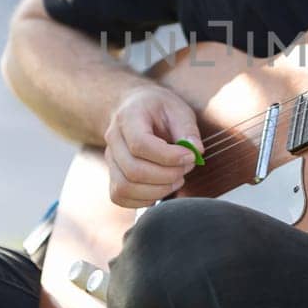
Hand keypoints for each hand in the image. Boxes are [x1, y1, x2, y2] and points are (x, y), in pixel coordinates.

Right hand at [103, 86, 203, 208]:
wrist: (133, 107)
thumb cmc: (158, 108)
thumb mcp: (177, 108)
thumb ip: (188, 129)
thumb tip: (197, 152)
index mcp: (128, 117)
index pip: (140, 144)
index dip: (169, 157)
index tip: (191, 156)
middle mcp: (113, 139)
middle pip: (133, 170)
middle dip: (167, 176)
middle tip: (186, 168)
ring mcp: (110, 159)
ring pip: (125, 187)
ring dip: (157, 190)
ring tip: (177, 179)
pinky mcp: (112, 175)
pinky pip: (120, 196)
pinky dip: (144, 200)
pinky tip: (162, 188)